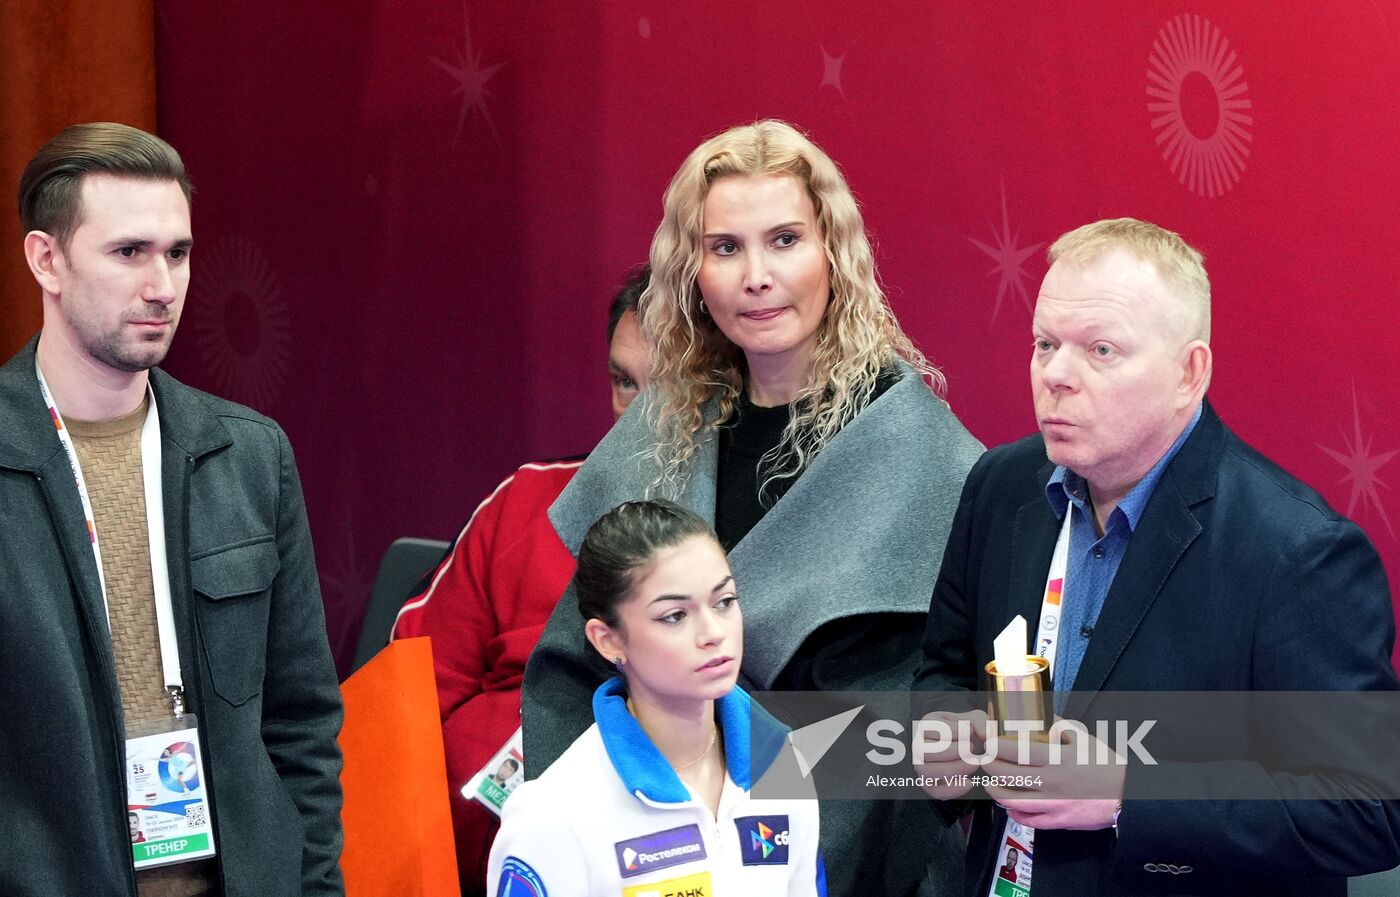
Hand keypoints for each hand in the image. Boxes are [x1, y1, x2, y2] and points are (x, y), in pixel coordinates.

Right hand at [913, 709, 989, 799]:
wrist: (971, 747)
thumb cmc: (969, 731)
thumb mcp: (976, 720)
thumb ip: (981, 723)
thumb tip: (985, 734)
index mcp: (927, 726)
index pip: (927, 728)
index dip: (950, 731)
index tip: (969, 732)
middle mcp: (919, 746)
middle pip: (923, 751)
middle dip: (951, 751)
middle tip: (972, 749)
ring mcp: (922, 766)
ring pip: (926, 772)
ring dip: (953, 769)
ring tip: (973, 764)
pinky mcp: (930, 784)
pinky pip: (934, 791)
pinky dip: (952, 789)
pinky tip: (970, 782)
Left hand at [984, 716, 1124, 830]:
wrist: (1128, 796)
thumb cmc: (1106, 765)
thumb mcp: (1085, 739)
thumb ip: (1059, 726)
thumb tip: (1039, 714)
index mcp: (1059, 759)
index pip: (1018, 751)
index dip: (997, 746)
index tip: (988, 742)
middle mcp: (1053, 783)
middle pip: (1009, 776)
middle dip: (990, 767)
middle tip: (985, 760)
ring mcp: (1055, 805)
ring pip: (1013, 801)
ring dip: (996, 791)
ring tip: (991, 783)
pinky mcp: (1059, 822)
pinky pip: (1029, 820)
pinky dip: (1014, 813)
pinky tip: (1009, 805)